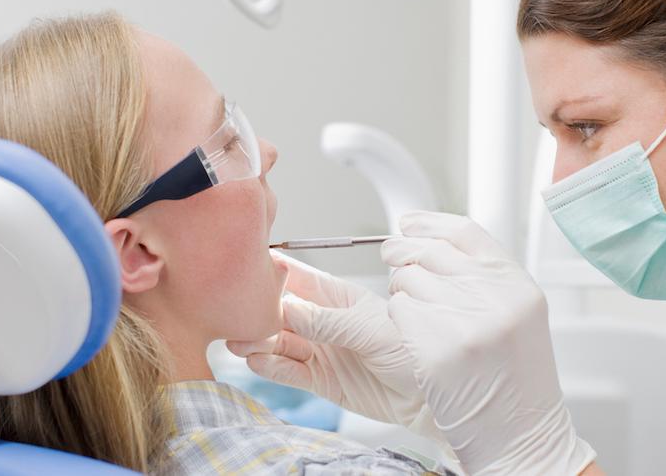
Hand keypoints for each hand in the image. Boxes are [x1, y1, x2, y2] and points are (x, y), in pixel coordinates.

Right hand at [226, 251, 434, 431]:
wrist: (428, 396)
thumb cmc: (412, 351)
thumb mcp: (370, 331)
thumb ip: (328, 322)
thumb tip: (290, 309)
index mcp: (340, 298)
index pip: (301, 279)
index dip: (275, 273)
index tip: (248, 268)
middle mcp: (326, 322)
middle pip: (283, 312)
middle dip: (259, 313)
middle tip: (237, 315)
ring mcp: (321, 351)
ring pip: (281, 342)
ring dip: (259, 341)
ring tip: (239, 341)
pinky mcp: (321, 380)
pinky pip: (289, 371)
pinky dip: (271, 367)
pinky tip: (256, 361)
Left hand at [384, 211, 595, 475]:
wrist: (520, 431)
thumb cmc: (515, 375)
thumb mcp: (516, 312)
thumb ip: (483, 275)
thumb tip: (429, 238)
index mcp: (516, 283)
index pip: (464, 231)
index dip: (429, 223)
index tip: (408, 222)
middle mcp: (494, 298)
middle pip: (428, 251)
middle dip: (402, 252)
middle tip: (392, 257)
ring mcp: (464, 323)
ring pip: (407, 279)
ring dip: (401, 291)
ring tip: (418, 314)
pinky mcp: (436, 349)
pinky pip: (397, 310)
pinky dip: (398, 318)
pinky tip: (414, 335)